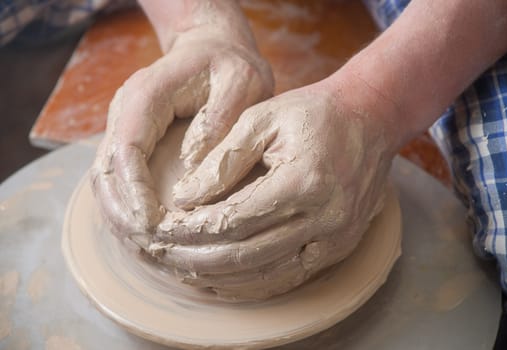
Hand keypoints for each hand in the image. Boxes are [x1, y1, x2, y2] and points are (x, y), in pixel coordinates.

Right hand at [90, 26, 273, 236]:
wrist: (213, 48)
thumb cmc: (231, 65)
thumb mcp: (240, 81)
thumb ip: (219, 120)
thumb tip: (194, 169)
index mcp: (147, 96)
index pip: (127, 151)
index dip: (135, 192)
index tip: (153, 225)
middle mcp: (127, 113)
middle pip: (107, 172)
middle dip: (124, 214)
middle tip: (150, 248)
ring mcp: (126, 128)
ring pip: (107, 182)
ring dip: (122, 218)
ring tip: (147, 250)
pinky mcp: (135, 142)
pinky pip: (120, 182)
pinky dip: (129, 211)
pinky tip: (147, 235)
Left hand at [136, 77, 400, 299]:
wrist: (369, 119)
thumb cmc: (314, 112)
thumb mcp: (262, 120)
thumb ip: (222, 161)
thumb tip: (183, 198)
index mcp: (303, 181)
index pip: (233, 219)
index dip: (191, 228)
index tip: (160, 227)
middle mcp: (325, 218)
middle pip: (246, 255)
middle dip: (196, 257)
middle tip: (161, 253)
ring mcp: (336, 239)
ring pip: (266, 274)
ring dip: (219, 276)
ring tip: (183, 269)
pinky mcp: (339, 247)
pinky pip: (289, 277)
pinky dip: (252, 283)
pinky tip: (223, 279)